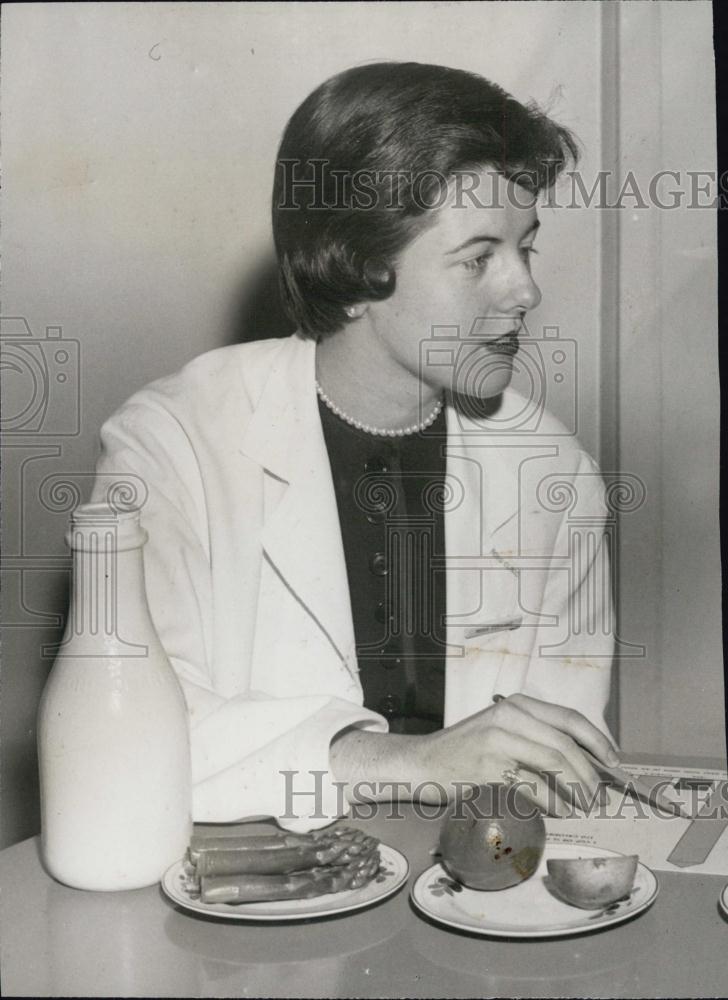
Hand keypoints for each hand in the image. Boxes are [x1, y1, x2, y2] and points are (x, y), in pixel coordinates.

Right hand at [419, 693, 618, 815]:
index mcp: (517, 704)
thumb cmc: (466, 752)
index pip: (570, 718)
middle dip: (590, 773)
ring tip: (585, 807)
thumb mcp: (501, 731)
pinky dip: (554, 802)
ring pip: (554, 761)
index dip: (598, 741)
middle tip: (599, 797)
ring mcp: (497, 739)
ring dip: (577, 788)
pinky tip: (561, 812)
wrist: (422, 762)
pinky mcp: (488, 766)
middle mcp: (508, 715)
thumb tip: (585, 763)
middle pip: (565, 742)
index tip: (614, 763)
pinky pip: (533, 785)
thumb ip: (535, 738)